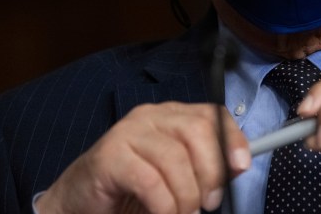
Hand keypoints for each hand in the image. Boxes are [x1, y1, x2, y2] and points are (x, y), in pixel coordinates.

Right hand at [36, 102, 249, 213]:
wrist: (79, 202)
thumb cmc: (131, 191)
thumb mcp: (176, 178)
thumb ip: (205, 168)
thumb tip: (239, 164)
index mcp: (170, 116)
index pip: (212, 114)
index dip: (231, 139)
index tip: (241, 167)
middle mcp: (150, 116)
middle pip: (198, 131)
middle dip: (211, 172)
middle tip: (208, 203)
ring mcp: (128, 132)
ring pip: (175, 158)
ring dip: (186, 196)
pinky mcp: (110, 155)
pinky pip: (150, 180)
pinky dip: (164, 205)